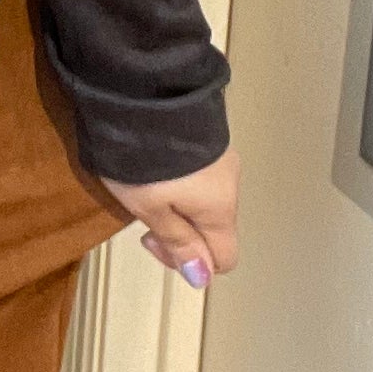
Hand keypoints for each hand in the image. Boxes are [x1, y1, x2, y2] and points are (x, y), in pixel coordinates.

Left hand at [100, 149, 240, 287]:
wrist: (147, 93)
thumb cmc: (144, 159)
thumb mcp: (150, 207)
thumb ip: (178, 242)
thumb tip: (202, 278)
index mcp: (220, 209)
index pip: (225, 258)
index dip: (191, 261)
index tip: (153, 238)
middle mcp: (231, 185)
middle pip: (213, 227)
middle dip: (179, 230)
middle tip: (141, 210)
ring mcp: (222, 158)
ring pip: (205, 200)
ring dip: (177, 203)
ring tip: (143, 182)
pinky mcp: (209, 138)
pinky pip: (200, 176)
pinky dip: (180, 181)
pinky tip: (154, 164)